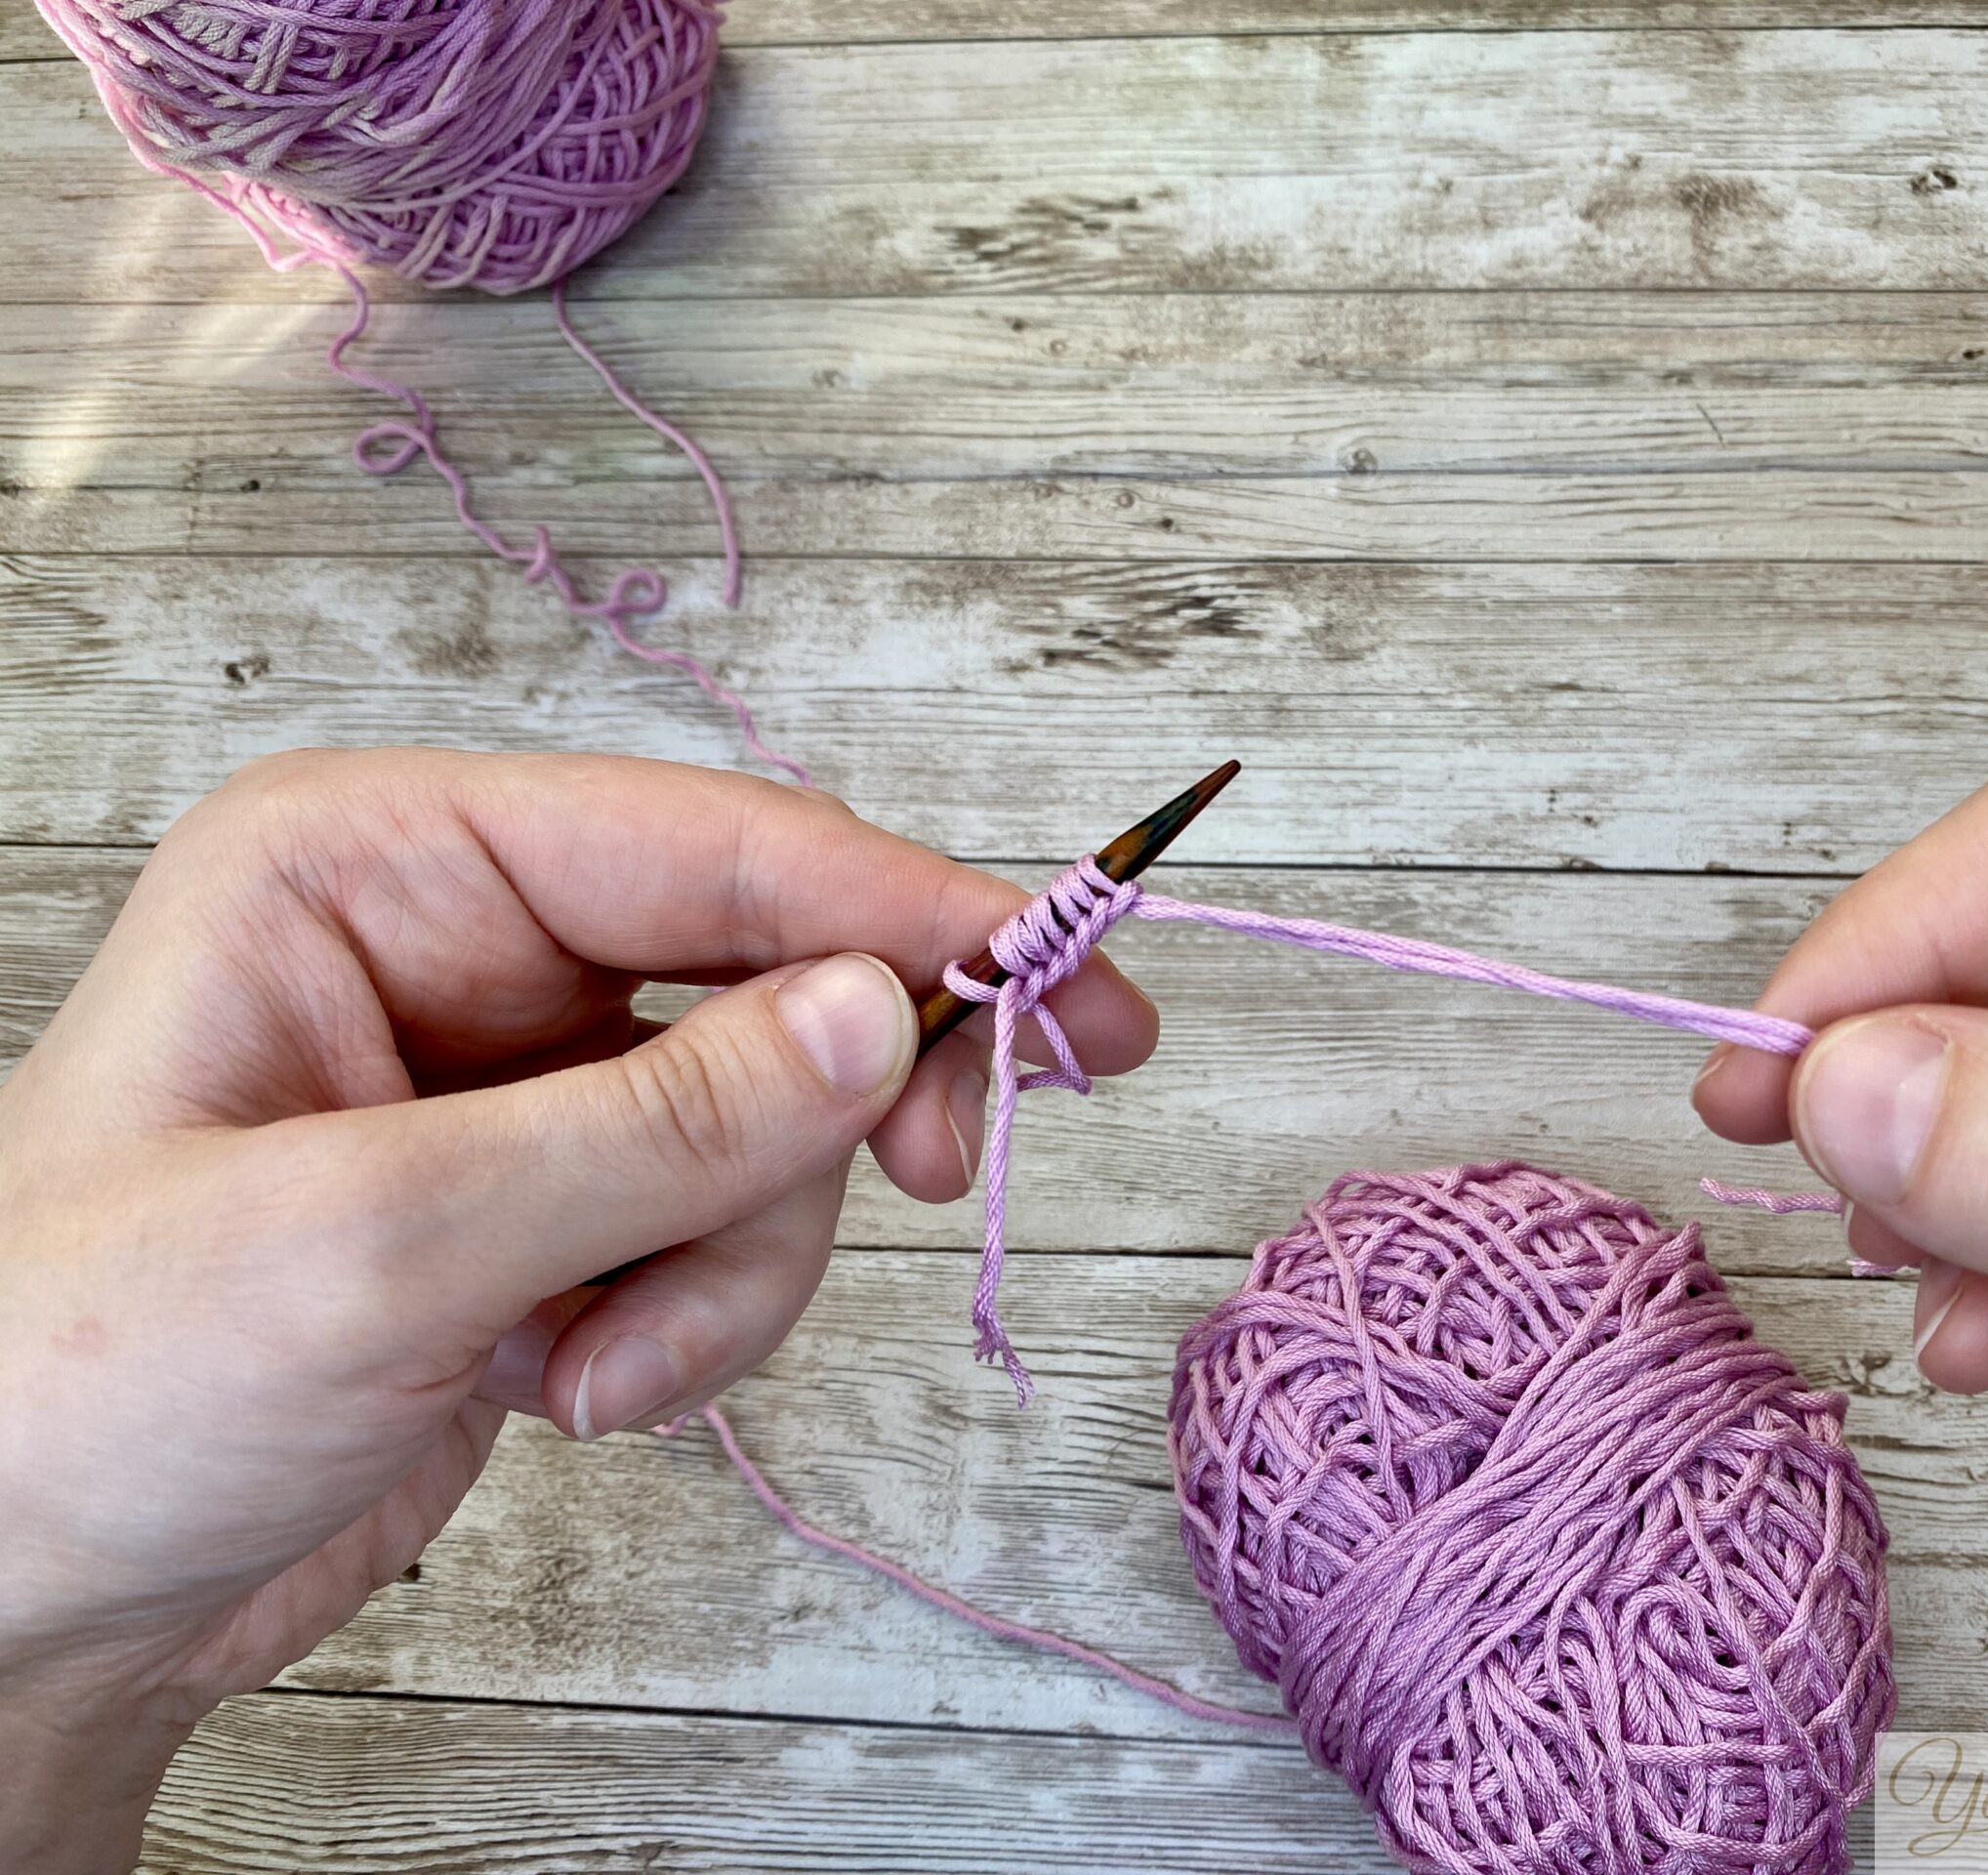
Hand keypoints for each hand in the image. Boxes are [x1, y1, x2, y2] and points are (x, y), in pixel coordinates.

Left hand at [0, 749, 1155, 1870]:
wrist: (10, 1612)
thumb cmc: (85, 1385)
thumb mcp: (381, 1241)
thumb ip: (654, 1125)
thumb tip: (881, 1014)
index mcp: (380, 867)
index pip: (707, 846)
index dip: (898, 907)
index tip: (1059, 975)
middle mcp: (459, 946)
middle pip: (767, 975)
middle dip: (822, 1114)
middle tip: (934, 1178)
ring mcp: (514, 1087)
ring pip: (765, 1129)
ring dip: (724, 1269)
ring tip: (601, 1371)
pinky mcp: (551, 1213)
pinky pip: (720, 1234)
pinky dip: (685, 1327)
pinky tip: (568, 1392)